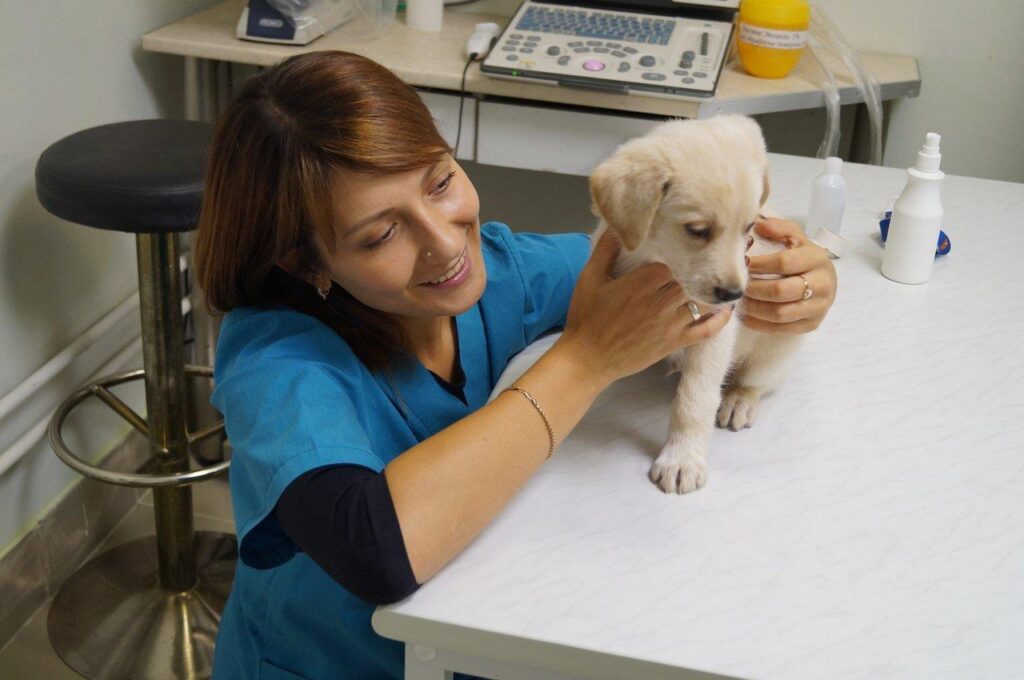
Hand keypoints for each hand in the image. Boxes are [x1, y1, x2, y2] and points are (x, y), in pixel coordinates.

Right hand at [559, 230, 732, 385]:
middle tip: (723, 251)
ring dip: (715, 288)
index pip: (677, 258)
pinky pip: (706, 330)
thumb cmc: (586, 318)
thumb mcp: (589, 278)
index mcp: (643, 282)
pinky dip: (720, 319)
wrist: (588, 359)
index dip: (685, 249)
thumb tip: (617, 224)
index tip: (689, 242)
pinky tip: (726, 308)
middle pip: (695, 277)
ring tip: (726, 275)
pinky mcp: (675, 342)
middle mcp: (662, 301)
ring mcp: (672, 323)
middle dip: (708, 265)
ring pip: (704, 300)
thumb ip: (605, 250)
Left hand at [742, 217, 836, 333]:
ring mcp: (819, 307)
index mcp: (817, 258)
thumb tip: (758, 223)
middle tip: (738, 286)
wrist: (824, 279)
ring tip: (740, 301)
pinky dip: (760, 323)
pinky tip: (747, 316)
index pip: (783, 263)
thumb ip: (779, 228)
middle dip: (754, 289)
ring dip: (755, 308)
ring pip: (780, 313)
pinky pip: (782, 329)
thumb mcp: (795, 237)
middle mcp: (823, 283)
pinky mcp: (812, 324)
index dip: (759, 265)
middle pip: (781, 291)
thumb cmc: (802, 256)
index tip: (742, 264)